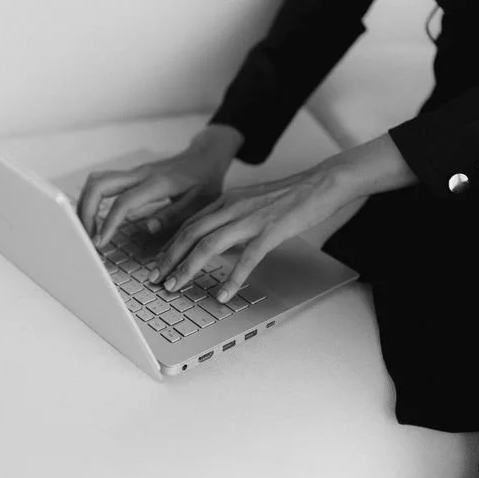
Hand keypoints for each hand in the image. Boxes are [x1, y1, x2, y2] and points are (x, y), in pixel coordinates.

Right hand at [76, 125, 242, 245]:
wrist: (205, 156)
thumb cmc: (205, 180)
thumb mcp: (200, 202)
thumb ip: (174, 215)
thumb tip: (148, 228)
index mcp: (158, 182)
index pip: (124, 201)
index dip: (108, 223)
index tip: (100, 242)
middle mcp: (141, 174)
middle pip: (99, 184)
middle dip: (86, 211)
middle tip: (86, 237)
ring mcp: (133, 172)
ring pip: (96, 181)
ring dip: (85, 204)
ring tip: (87, 231)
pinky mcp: (131, 176)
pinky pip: (103, 183)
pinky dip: (93, 200)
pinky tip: (95, 220)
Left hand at [147, 132, 416, 300]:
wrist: (322, 182)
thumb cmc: (290, 196)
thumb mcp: (252, 203)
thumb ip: (233, 220)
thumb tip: (217, 243)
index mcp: (227, 201)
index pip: (189, 224)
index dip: (169, 246)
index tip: (157, 265)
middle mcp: (233, 207)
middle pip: (190, 234)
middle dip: (169, 259)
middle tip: (156, 281)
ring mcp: (251, 219)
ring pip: (209, 245)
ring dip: (188, 269)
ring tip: (176, 288)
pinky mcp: (271, 230)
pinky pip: (247, 258)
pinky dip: (232, 278)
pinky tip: (223, 294)